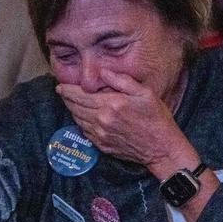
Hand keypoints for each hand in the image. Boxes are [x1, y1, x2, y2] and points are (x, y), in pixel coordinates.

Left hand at [55, 69, 191, 173]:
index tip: (60, 86)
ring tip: (71, 103)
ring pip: (78, 120)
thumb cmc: (157, 118)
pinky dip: (81, 123)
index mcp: (111, 104)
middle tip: (62, 92)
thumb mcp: (145, 93)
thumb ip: (122, 81)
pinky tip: (83, 118)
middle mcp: (102, 120)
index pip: (81, 95)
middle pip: (76, 107)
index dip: (68, 90)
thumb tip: (103, 72)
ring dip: (72, 111)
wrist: (162, 148)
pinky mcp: (102, 146)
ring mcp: (101, 135)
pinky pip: (85, 132)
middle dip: (67, 99)